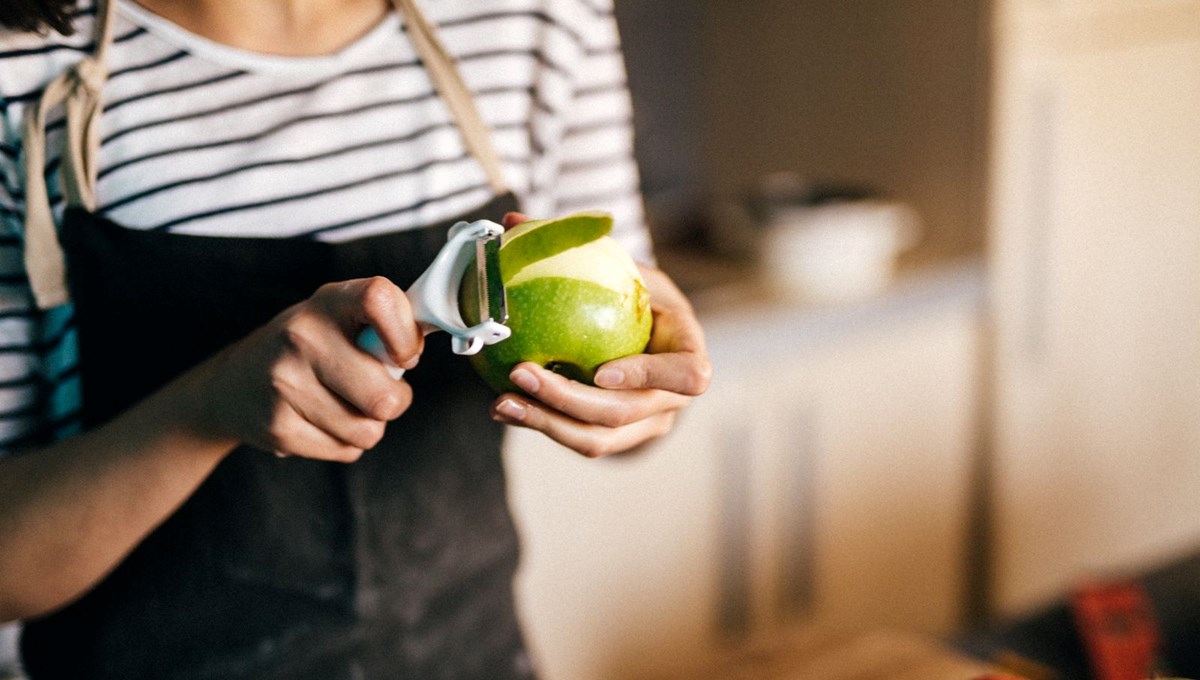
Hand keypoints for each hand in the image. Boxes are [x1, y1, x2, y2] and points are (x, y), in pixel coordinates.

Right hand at [193, 277, 422, 461]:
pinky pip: (346, 450)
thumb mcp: (339, 317)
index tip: (404, 355)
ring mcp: (285, 383)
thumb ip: (385, 323)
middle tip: (379, 390)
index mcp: (328, 301)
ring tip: (343, 404)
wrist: (233, 385)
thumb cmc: (308, 348)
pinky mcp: (278, 427)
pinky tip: (320, 420)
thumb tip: (425, 341)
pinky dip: (343, 442)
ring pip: (368, 430)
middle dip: (395, 401)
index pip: (381, 300)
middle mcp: (302, 336)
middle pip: (385, 396)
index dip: (406, 336)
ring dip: (367, 424)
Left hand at [490, 261, 711, 457]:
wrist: (647, 335)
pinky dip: (542, 425)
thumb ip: (578, 246)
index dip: (649, 377)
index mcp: (687, 352)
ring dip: (547, 423)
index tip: (601, 371)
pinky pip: (578, 440)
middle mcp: (671, 398)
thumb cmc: (634, 294)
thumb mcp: (621, 266)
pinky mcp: (616, 439)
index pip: (688, 375)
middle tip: (521, 374)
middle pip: (624, 413)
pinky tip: (503, 407)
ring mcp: (645, 425)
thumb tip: (513, 220)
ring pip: (598, 439)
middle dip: (570, 400)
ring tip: (502, 403)